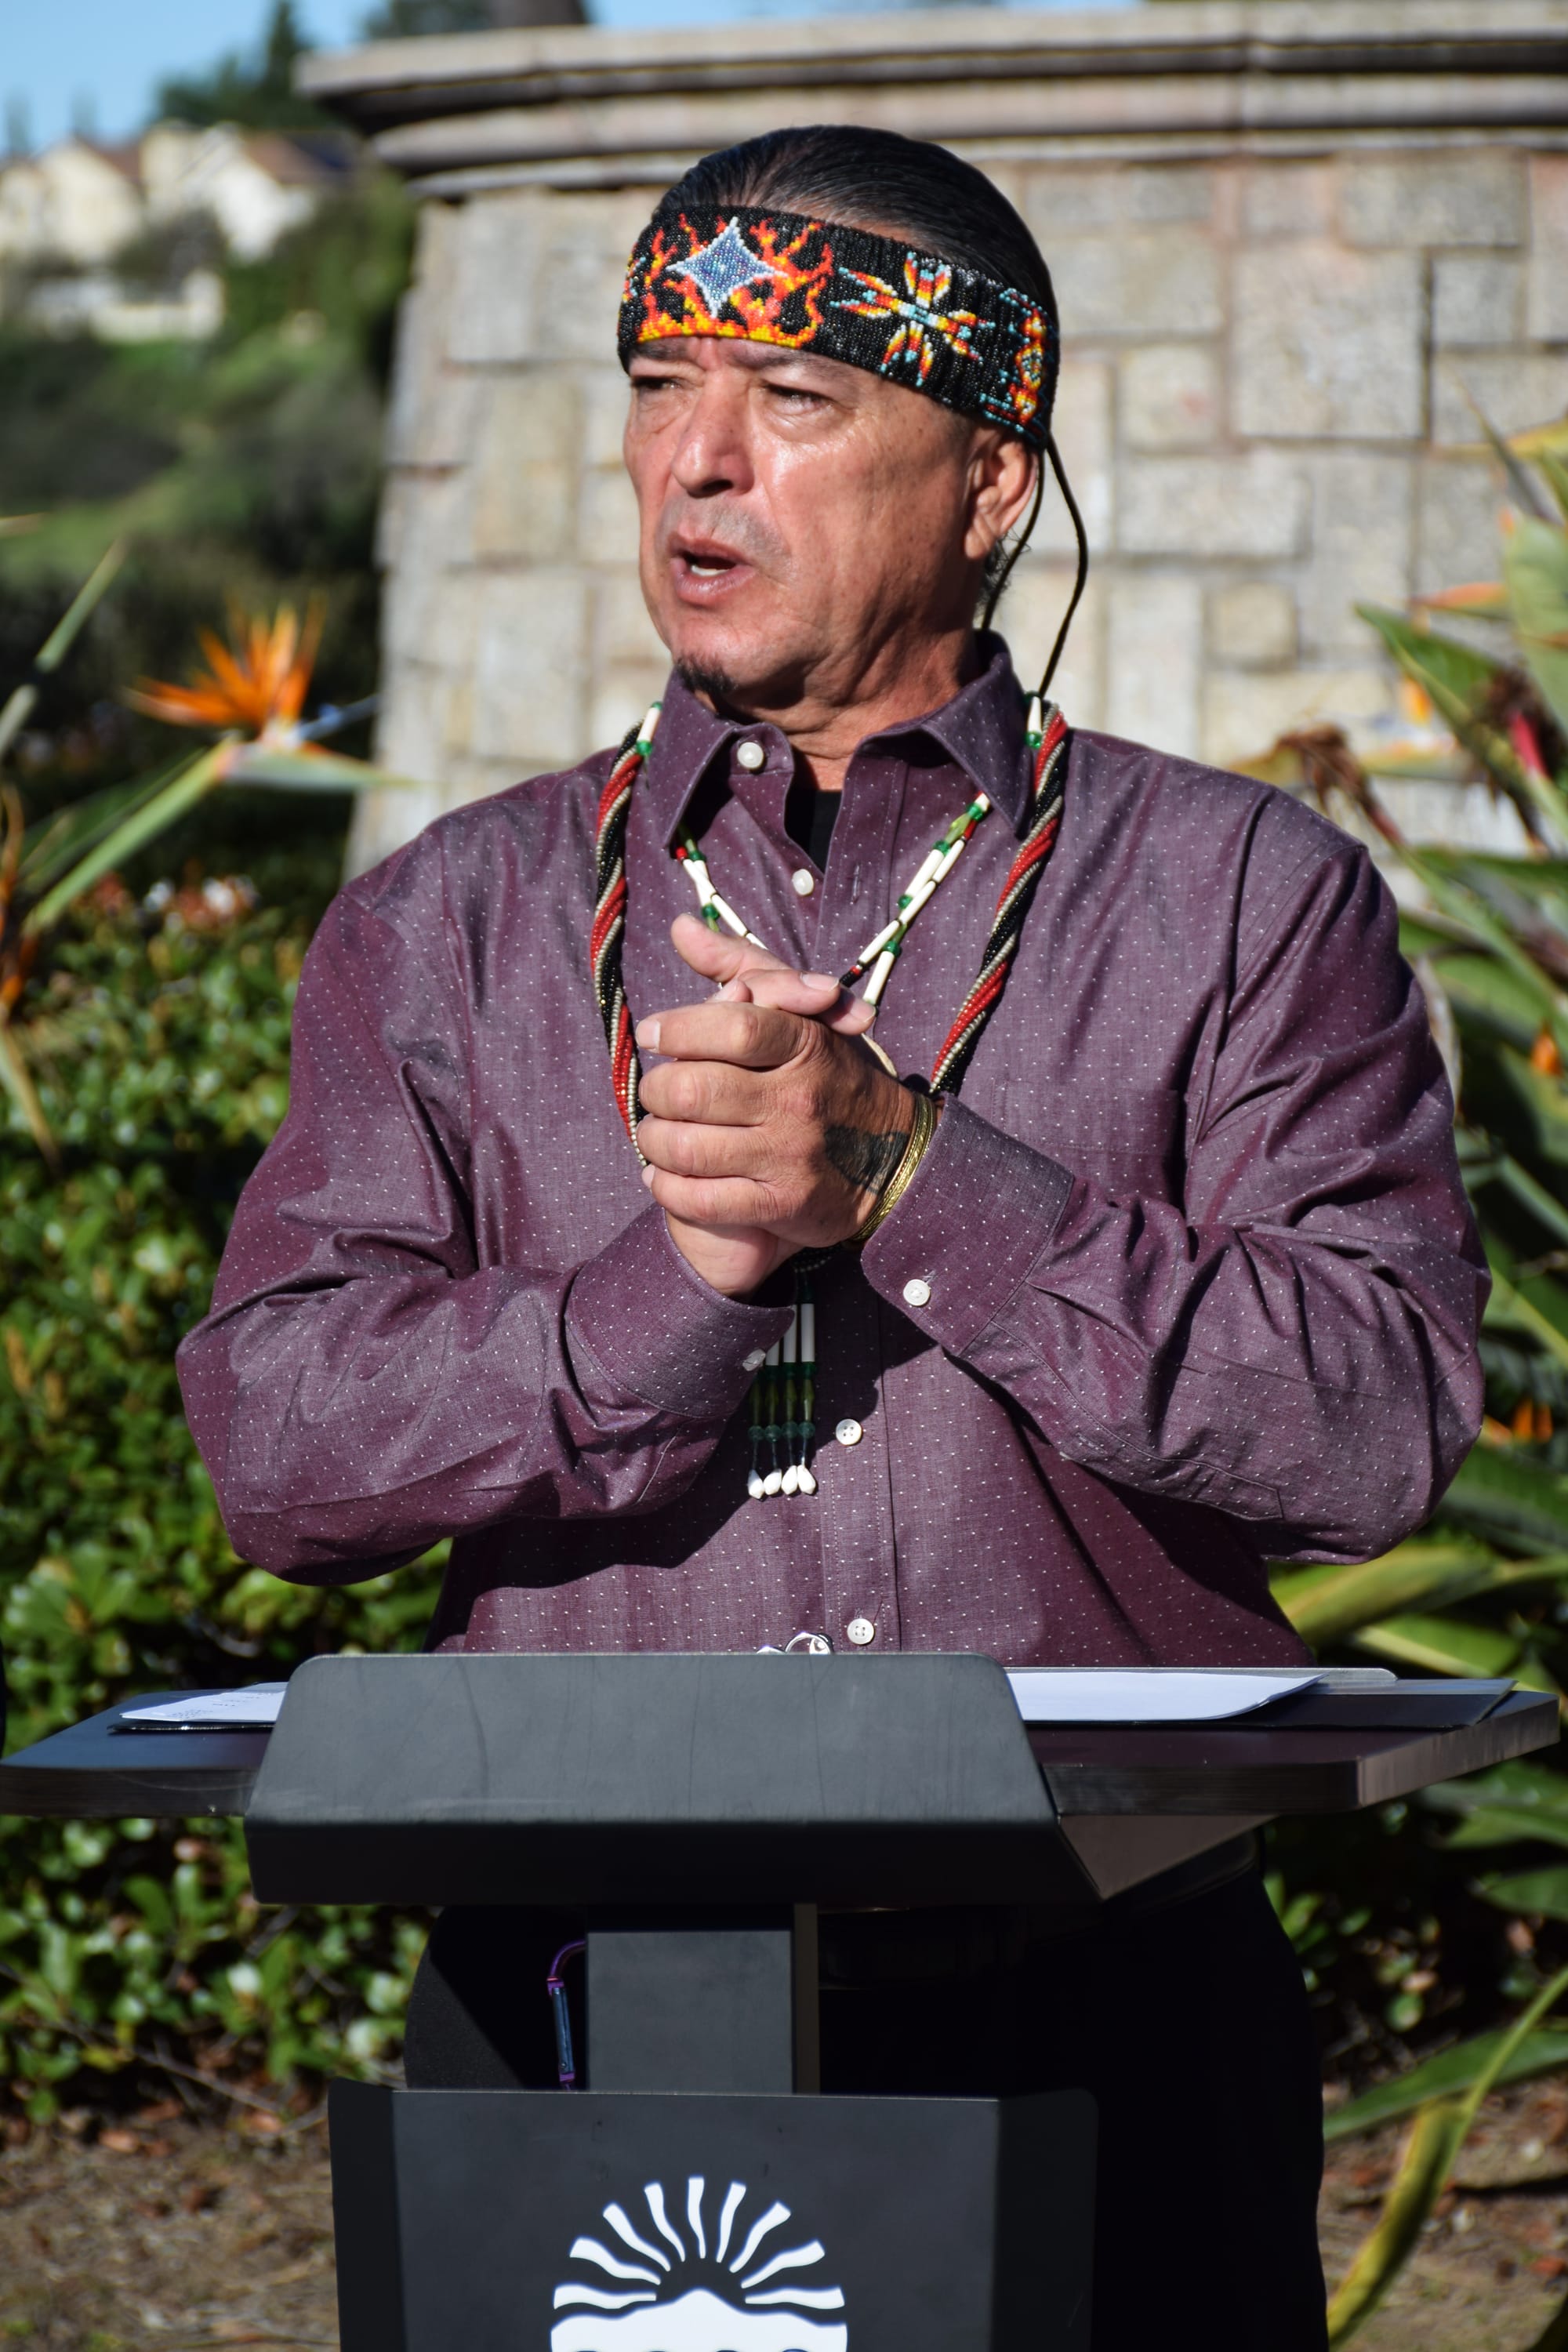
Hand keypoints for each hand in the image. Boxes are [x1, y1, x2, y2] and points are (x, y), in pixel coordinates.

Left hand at [637, 916, 915, 1295]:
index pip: (732, 1025)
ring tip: (656, 1134)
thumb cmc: (830, 1076)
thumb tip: (682, 926)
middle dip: (656, 1091)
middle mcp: (798, 1099)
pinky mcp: (783, 1205)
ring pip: (685, 1147)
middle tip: (656, 1093)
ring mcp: (790, 1155)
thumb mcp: (800, 1013)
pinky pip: (701, 1200)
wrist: (895, 1160)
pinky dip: (668, 1188)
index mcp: (806, 1044)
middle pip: (692, 1089)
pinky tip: (663, 1177)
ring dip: (654, 1140)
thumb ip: (740, 968)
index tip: (654, 1034)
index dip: (678, 1028)